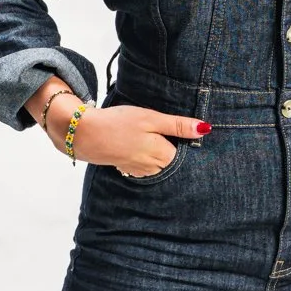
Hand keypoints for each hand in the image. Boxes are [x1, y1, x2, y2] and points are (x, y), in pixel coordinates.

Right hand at [35, 86, 209, 176]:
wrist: (85, 134)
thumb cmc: (119, 123)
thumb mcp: (152, 118)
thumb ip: (178, 125)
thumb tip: (205, 129)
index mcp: (163, 156)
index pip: (187, 153)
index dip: (188, 141)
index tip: (185, 131)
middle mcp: (154, 168)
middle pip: (175, 160)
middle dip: (176, 148)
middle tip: (167, 132)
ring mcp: (141, 171)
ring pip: (161, 164)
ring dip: (161, 153)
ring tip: (151, 137)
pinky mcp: (130, 169)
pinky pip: (147, 166)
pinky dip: (148, 158)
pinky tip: (141, 145)